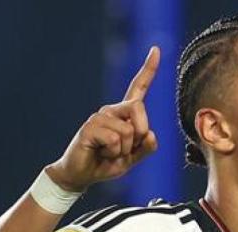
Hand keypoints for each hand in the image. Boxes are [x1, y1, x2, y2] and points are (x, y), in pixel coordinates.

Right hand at [45, 46, 160, 191]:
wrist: (81, 175)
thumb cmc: (106, 164)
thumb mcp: (132, 158)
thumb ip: (146, 148)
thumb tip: (150, 134)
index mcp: (124, 114)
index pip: (138, 88)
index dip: (148, 69)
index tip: (156, 49)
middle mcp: (112, 110)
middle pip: (139, 108)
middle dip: (139, 135)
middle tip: (124, 150)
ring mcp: (99, 117)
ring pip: (128, 130)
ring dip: (123, 150)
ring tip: (108, 153)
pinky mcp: (89, 127)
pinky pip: (114, 139)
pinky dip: (112, 152)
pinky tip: (100, 153)